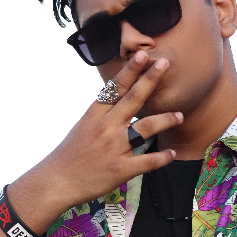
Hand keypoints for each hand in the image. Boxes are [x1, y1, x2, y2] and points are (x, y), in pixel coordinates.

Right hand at [38, 51, 181, 207]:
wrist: (57, 181)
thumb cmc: (69, 155)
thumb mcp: (82, 127)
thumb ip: (102, 115)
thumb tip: (118, 101)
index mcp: (94, 115)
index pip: (115, 88)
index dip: (130, 71)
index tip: (143, 56)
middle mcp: (106, 128)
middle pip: (133, 99)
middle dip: (150, 80)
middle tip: (165, 64)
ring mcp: (114, 148)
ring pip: (146, 128)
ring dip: (165, 120)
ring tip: (179, 116)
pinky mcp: (120, 169)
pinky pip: (147, 161)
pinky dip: (162, 157)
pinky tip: (172, 153)